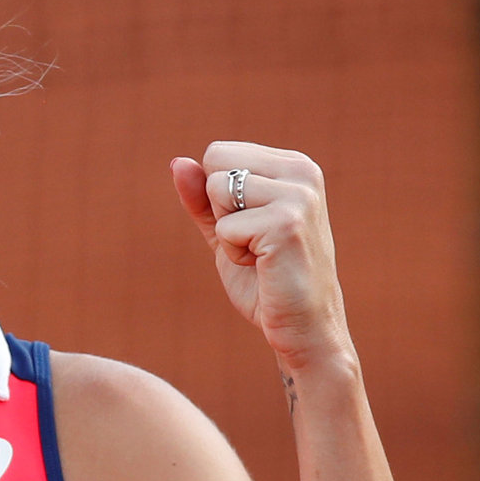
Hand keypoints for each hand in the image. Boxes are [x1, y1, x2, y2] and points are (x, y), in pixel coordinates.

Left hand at [171, 142, 351, 370]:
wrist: (301, 328)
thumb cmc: (265, 279)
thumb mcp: (225, 229)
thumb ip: (201, 196)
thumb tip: (178, 162)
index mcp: (293, 165)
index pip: (218, 153)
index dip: (218, 196)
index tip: (250, 226)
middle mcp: (302, 172)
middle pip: (215, 161)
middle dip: (219, 207)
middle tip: (252, 241)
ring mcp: (299, 196)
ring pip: (217, 188)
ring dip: (227, 231)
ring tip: (258, 253)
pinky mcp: (287, 223)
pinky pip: (225, 226)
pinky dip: (233, 252)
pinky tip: (263, 266)